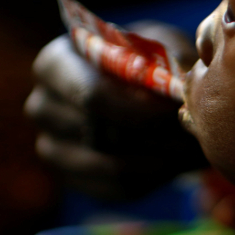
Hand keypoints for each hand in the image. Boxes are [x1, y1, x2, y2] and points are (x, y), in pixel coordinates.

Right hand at [25, 21, 206, 199]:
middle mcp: (43, 107)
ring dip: (159, 160)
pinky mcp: (74, 179)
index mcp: (54, 64)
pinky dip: (153, 178)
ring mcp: (52, 148)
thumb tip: (179, 90)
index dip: (139, 110)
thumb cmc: (147, 61)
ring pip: (112, 167)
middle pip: (102, 135)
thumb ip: (168, 62)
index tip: (178, 112)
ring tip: (190, 147)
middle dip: (154, 137)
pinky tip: (176, 161)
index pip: (92, 96)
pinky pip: (118, 188)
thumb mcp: (159, 46)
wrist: (136, 91)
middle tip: (192, 134)